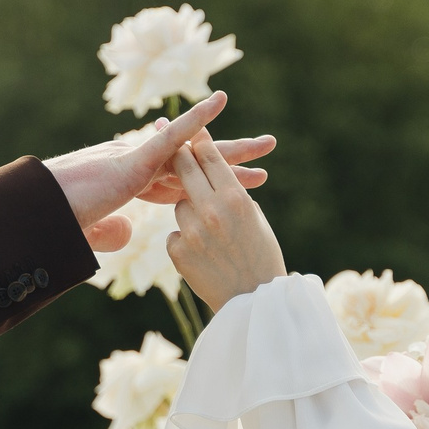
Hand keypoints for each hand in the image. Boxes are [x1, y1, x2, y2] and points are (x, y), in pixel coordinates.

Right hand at [46, 93, 274, 251]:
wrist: (38, 216)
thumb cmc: (55, 221)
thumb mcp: (89, 231)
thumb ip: (109, 232)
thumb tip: (126, 233)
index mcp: (133, 182)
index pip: (181, 182)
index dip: (211, 182)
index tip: (239, 186)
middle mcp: (139, 164)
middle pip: (196, 163)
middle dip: (232, 161)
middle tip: (267, 155)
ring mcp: (137, 159)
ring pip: (194, 150)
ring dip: (231, 146)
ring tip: (268, 143)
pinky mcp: (133, 159)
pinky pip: (171, 137)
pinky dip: (196, 121)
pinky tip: (219, 104)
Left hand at [168, 133, 287, 308]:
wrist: (255, 302)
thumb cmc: (261, 255)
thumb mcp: (255, 218)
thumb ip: (232, 194)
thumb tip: (213, 175)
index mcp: (235, 198)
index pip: (210, 156)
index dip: (199, 138)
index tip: (190, 126)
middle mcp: (212, 211)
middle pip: (184, 168)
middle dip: (178, 154)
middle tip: (167, 139)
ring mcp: (192, 232)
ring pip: (179, 204)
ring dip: (189, 210)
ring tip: (211, 234)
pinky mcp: (178, 252)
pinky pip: (176, 233)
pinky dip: (186, 240)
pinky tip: (203, 256)